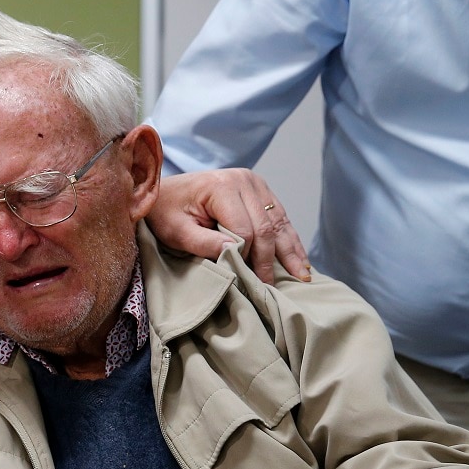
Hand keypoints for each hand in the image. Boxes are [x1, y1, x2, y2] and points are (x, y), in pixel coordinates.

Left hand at [148, 169, 309, 284]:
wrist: (165, 192)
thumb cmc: (166, 212)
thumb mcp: (176, 231)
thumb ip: (203, 242)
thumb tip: (232, 252)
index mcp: (222, 186)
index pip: (243, 229)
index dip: (244, 257)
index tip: (242, 280)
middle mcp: (244, 180)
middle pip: (265, 227)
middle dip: (269, 260)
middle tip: (273, 288)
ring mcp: (255, 183)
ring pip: (278, 222)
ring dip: (290, 251)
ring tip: (302, 277)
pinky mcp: (260, 190)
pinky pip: (279, 217)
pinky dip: (288, 240)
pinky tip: (300, 259)